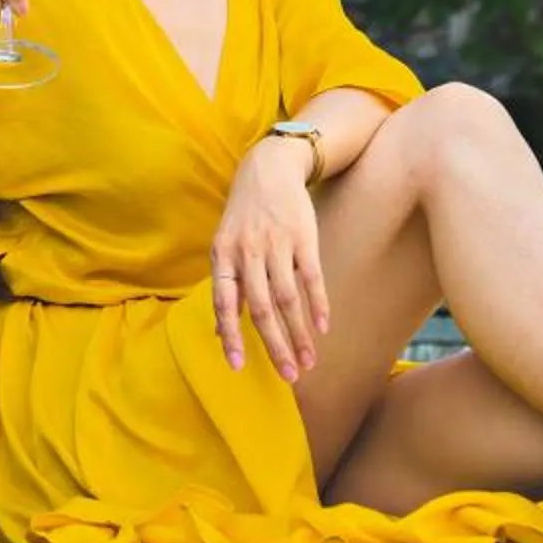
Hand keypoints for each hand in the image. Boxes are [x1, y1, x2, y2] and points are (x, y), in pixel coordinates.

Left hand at [211, 136, 328, 379]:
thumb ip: (228, 288)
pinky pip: (311, 277)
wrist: (269, 166)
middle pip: (262, 308)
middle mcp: (248, 252)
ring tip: (308, 361)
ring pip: (288, 299)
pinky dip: (318, 305)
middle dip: (276, 346)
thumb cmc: (244, 214)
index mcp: (223, 256)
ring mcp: (276, 243)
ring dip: (300, 334)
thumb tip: (220, 332)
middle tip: (289, 376)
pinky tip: (322, 327)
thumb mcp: (225, 246)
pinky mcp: (303, 237)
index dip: (231, 335)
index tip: (238, 366)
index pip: (225, 303)